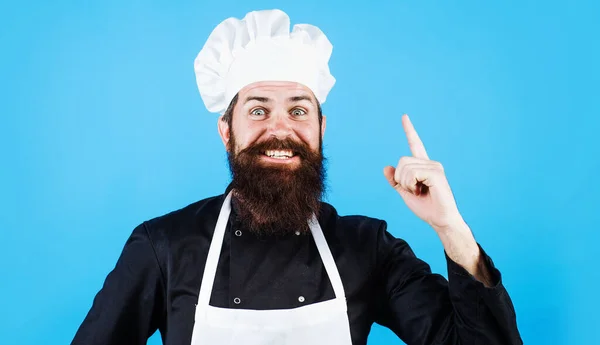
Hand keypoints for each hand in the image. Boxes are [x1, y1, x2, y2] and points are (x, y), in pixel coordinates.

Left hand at [383, 114, 463, 231]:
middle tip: (414, 191)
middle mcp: (430, 163)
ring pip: (405, 167)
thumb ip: (395, 180)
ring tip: (419, 192)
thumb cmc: (426, 207)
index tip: (404, 116)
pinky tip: (421, 191)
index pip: (415, 143)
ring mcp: (434, 166)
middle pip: (401, 161)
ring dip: (406, 184)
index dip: (409, 130)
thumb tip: (386, 167)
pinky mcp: (436, 173)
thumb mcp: (405, 193)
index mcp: (422, 166)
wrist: (440, 220)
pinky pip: (412, 173)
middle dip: (400, 179)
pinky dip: (411, 185)